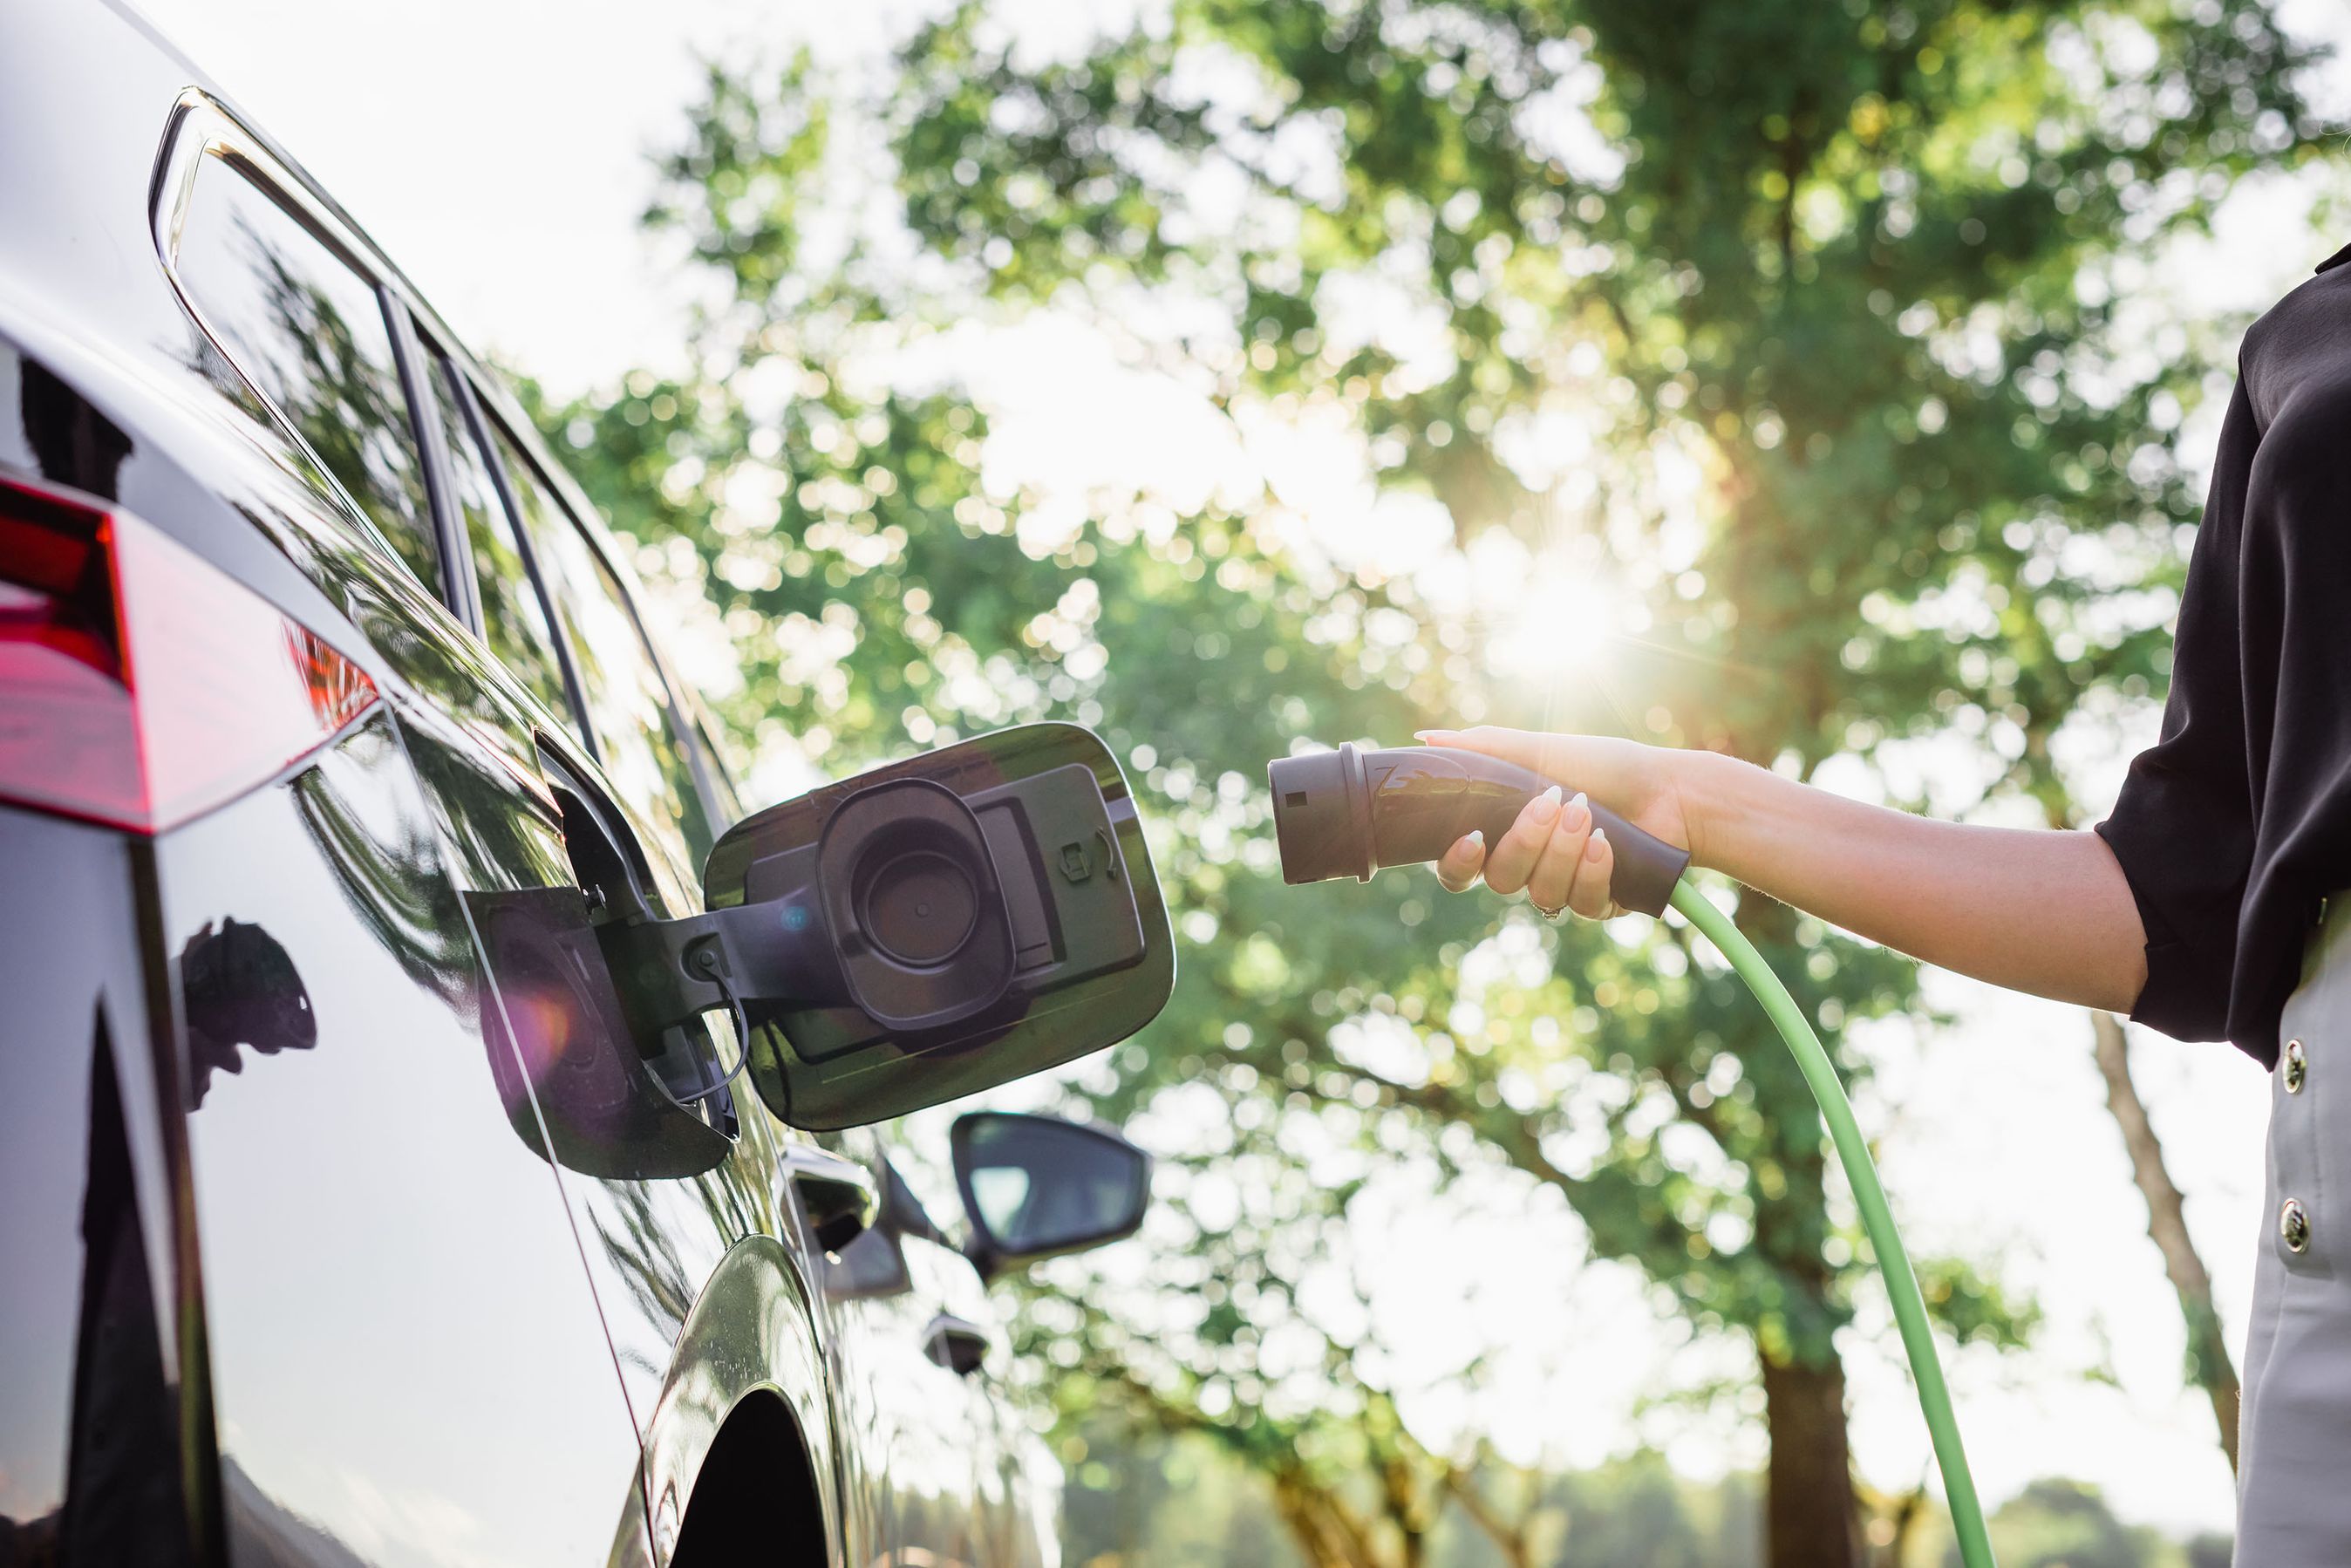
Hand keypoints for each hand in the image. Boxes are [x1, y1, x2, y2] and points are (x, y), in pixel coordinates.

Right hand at [1419, 726, 1696, 920]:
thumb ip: (1481, 749)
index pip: (1461, 868)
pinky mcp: (1598, 904)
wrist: (1669, 789)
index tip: (1473, 838)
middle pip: (1500, 879)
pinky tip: (1607, 845)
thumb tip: (1424, 739)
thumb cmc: (1604, 766)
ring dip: (1564, 851)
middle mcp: (1528, 866)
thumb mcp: (1538, 751)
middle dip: (1525, 842)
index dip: (1458, 862)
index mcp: (1504, 834)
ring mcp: (1562, 887)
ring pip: (1540, 893)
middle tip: (1553, 804)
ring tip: (1589, 815)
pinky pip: (1581, 905)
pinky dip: (1593, 872)